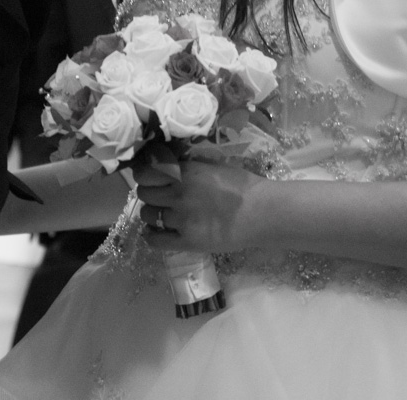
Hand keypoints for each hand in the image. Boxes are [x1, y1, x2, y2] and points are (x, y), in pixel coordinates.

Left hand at [133, 158, 267, 252]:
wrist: (262, 213)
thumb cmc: (244, 186)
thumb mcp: (213, 166)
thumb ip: (189, 167)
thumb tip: (168, 164)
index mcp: (185, 172)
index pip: (145, 172)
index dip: (144, 174)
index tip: (149, 176)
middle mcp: (177, 194)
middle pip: (144, 193)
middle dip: (150, 193)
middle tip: (160, 196)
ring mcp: (181, 219)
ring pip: (147, 215)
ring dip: (152, 213)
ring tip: (163, 214)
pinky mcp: (187, 242)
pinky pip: (155, 241)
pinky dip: (151, 236)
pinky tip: (156, 232)